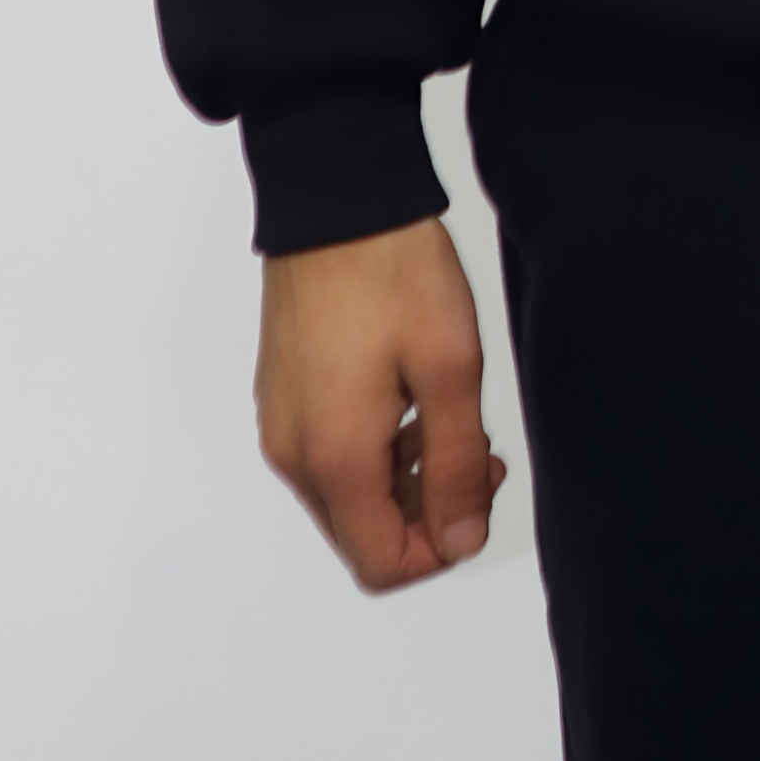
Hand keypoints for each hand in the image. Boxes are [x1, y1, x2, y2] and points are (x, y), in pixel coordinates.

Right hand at [255, 216, 508, 590]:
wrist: (336, 197)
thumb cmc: (392, 270)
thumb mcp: (450, 367)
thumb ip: (456, 466)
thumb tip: (460, 540)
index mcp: (332, 457)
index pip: (381, 563)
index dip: (440, 548)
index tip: (478, 492)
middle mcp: (293, 453)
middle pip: (360, 534)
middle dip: (425, 513)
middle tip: (476, 454)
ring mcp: (281, 422)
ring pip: (345, 495)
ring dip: (401, 480)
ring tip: (450, 420)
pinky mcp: (281, 393)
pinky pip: (327, 454)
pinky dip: (372, 450)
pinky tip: (409, 399)